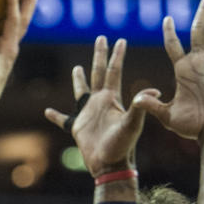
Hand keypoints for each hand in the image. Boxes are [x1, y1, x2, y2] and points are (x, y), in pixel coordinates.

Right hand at [0, 0, 36, 115]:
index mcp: (8, 51)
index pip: (14, 22)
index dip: (13, 3)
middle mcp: (8, 50)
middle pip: (23, 21)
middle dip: (28, 2)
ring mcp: (1, 53)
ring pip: (15, 27)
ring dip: (20, 9)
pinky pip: (0, 32)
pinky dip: (1, 19)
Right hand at [45, 36, 155, 176]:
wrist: (110, 165)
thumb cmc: (122, 145)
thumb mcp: (133, 124)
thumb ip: (140, 106)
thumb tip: (155, 90)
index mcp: (111, 98)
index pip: (113, 71)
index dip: (117, 56)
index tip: (121, 40)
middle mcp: (99, 102)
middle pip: (98, 73)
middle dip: (99, 56)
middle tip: (101, 38)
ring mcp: (87, 114)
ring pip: (81, 92)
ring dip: (79, 80)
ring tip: (77, 69)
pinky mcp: (77, 127)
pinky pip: (63, 119)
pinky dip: (56, 116)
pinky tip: (48, 111)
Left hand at [131, 0, 203, 139]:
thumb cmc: (190, 126)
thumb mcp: (166, 115)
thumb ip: (152, 105)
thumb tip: (136, 100)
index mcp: (182, 69)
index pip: (174, 45)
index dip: (170, 32)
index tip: (168, 18)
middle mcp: (198, 63)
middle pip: (200, 30)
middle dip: (203, 12)